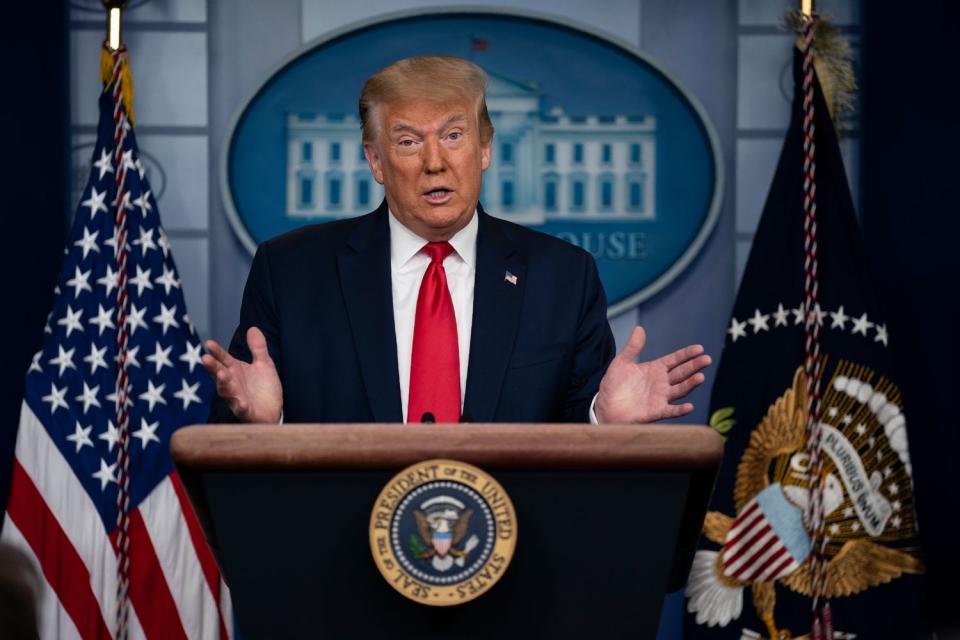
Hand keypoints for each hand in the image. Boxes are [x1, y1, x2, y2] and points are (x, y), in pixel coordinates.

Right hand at [202, 327, 282, 422]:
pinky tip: (240, 402)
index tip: (209, 343)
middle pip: (220, 374)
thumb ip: (258, 348)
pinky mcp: (246, 411)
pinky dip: (240, 406)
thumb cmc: (264, 388)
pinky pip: (241, 409)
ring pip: (227, 392)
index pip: (223, 360)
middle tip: (206, 359)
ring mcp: (237, 398)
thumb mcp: (264, 364)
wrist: (273, 411)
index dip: (217, 352)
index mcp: (235, 371)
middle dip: (213, 368)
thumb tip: (253, 327)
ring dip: (223, 384)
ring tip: (222, 376)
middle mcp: (232, 384)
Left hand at [594, 326, 710, 423]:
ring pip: (680, 390)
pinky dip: (680, 410)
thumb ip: (633, 347)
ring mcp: (661, 397)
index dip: (687, 354)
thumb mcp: (621, 362)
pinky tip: (689, 406)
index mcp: (655, 369)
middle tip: (707, 359)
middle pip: (682, 373)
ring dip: (690, 384)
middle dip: (694, 366)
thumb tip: (639, 328)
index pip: (675, 360)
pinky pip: (671, 411)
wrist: (604, 406)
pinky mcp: (656, 411)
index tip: (699, 348)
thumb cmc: (614, 385)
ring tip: (700, 377)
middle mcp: (662, 383)